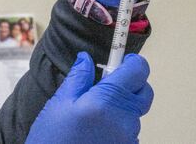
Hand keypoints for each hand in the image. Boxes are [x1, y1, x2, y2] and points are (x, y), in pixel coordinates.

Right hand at [26, 52, 152, 143]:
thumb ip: (78, 78)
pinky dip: (118, 123)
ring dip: (121, 105)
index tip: (121, 59)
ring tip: (93, 111)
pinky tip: (95, 127)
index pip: (138, 71)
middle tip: (104, 84)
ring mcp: (128, 138)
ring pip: (134, 111)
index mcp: (107, 101)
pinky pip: (129, 129)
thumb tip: (85, 59)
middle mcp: (124, 120)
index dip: (132, 62)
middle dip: (129, 84)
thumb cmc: (52, 141)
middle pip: (143, 91)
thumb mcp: (59, 104)